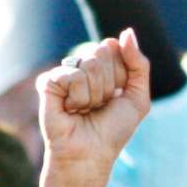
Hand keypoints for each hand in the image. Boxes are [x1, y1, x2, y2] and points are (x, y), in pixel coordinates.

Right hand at [34, 30, 152, 186]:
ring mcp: (64, 74)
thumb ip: (138, 64)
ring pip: (89, 65)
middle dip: (109, 84)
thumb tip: (126, 32)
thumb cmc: (113, 130)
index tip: (116, 96)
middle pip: (103, 53)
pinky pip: (70, 75)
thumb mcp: (138, 97)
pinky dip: (78, 96)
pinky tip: (71, 109)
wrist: (91, 154)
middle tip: (100, 106)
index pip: (116, 48)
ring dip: (94, 94)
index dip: (122, 76)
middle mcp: (82, 66)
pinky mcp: (47, 83)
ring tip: (85, 110)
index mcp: (103, 66)